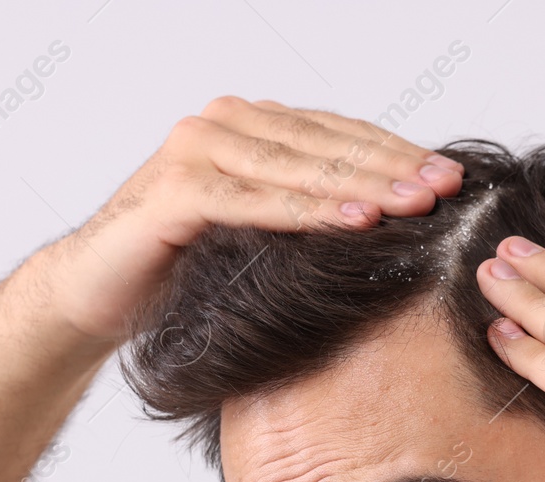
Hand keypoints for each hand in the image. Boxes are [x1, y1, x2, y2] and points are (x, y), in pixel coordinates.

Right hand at [39, 97, 463, 342]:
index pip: (337, 134)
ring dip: (359, 186)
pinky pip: (251, 201)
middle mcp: (221, 125)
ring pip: (295, 168)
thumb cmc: (180, 268)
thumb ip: (306, 211)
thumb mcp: (258, 234)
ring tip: (412, 205)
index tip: (450, 177)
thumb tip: (394, 220)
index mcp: (249, 126)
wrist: (94, 293)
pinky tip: (353, 222)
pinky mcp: (174, 191)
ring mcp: (194, 151)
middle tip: (446, 188)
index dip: (395, 153)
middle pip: (324, 145)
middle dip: (390, 167)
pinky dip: (305, 211)